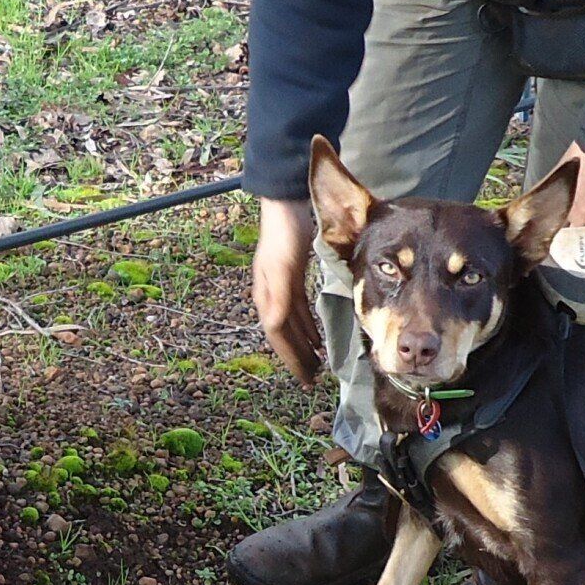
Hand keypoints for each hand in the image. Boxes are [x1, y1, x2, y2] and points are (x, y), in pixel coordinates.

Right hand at [252, 196, 322, 388]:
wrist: (286, 206)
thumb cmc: (284, 236)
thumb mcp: (283, 267)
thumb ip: (279, 296)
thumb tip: (273, 327)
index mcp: (267, 296)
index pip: (277, 336)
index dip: (291, 358)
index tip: (306, 378)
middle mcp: (271, 296)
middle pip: (284, 335)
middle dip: (297, 357)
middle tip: (313, 378)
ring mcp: (280, 287)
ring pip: (291, 325)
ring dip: (303, 344)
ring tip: (317, 362)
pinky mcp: (291, 278)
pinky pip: (298, 311)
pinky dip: (306, 327)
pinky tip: (317, 334)